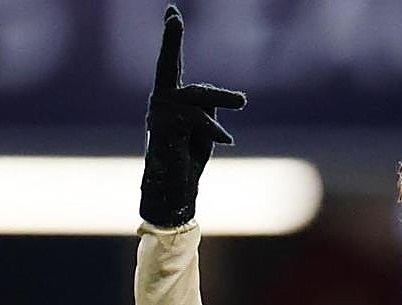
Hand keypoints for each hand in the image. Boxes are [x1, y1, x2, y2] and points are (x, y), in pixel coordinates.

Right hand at [139, 5, 246, 227]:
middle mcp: (160, 101)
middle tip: (173, 17)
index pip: (171, 64)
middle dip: (170, 41)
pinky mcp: (165, 130)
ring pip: (196, 95)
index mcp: (171, 99)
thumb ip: (208, 108)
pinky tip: (226, 140)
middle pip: (167, 66)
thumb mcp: (206, 129)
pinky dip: (213, 130)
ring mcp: (159, 115)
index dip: (171, 39)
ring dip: (222, 97)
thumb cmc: (189, 159)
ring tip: (242, 101)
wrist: (174, 190)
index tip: (171, 13)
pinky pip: (196, 120)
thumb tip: (212, 98)